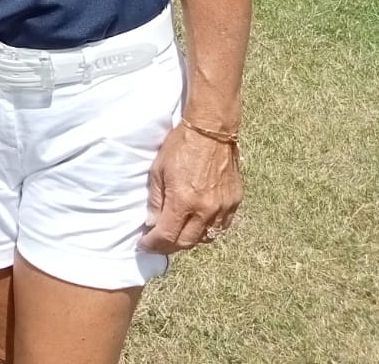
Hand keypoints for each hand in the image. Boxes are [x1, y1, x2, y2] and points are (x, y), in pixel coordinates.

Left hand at [138, 121, 242, 253]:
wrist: (211, 131)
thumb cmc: (180, 147)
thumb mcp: (158, 171)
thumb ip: (156, 200)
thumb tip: (152, 223)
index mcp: (183, 201)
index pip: (167, 236)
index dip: (153, 244)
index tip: (144, 244)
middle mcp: (205, 209)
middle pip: (186, 243)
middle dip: (168, 247)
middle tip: (157, 243)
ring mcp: (223, 208)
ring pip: (205, 238)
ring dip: (188, 240)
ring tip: (175, 234)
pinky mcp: (234, 202)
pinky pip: (221, 227)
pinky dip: (207, 231)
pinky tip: (196, 225)